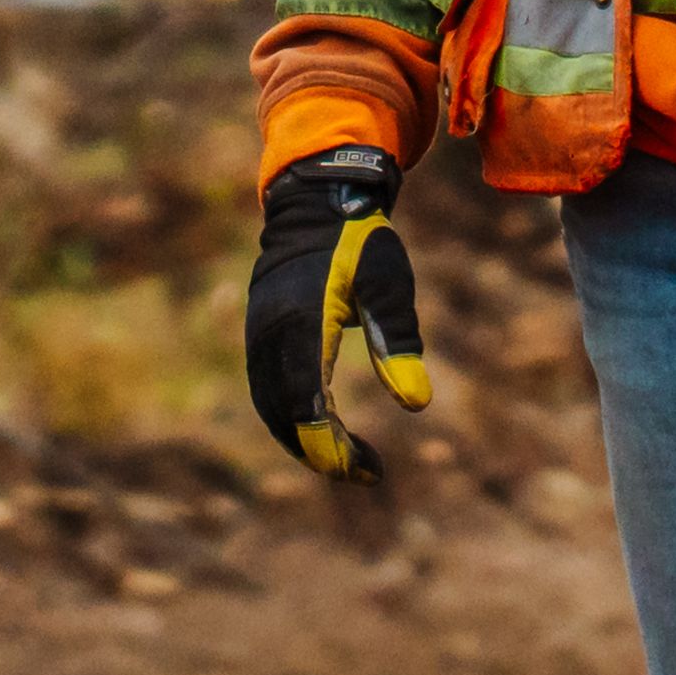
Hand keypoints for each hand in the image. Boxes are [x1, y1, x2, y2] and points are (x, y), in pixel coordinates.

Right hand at [244, 152, 428, 475]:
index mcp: (302, 323)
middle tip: (366, 472)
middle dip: (322, 453)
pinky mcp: (259, 333)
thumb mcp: (388, 284)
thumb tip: (416, 404)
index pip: (307, 405)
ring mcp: (259, 334)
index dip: (332, 448)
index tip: (367, 471)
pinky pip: (267, 390)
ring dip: (304, 440)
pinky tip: (323, 427)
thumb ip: (399, 340)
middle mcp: (270, 334)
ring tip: (348, 459)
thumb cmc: (361, 242)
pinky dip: (290, 418)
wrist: (315, 201)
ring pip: (271, 407)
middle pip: (284, 416)